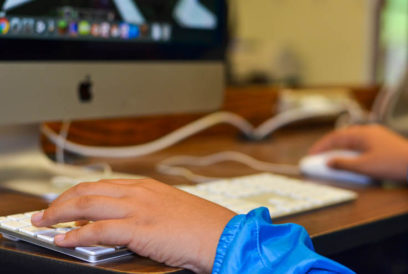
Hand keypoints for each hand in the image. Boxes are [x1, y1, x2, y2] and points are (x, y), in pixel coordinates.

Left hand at [31, 179, 235, 272]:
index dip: (77, 193)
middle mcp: (138, 193)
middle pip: (88, 190)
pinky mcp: (139, 228)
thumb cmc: (200, 224)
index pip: (101, 185)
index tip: (64, 202)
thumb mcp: (169, 208)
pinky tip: (64, 239)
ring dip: (60, 213)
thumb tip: (122, 218)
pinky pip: (98, 230)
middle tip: (45, 212)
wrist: (221, 235)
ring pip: (87, 204)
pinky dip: (76, 235)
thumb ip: (144, 209)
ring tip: (44, 222)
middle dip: (60, 201)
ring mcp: (138, 209)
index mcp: (145, 187)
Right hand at [309, 125, 407, 180]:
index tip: (311, 155)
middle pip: (342, 139)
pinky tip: (349, 161)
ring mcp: (376, 138)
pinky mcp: (382, 146)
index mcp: (362, 133)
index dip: (321, 146)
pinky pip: (360, 147)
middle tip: (318, 158)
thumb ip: (343, 164)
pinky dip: (350, 154)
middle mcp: (368, 132)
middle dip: (328, 149)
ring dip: (339, 152)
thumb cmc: (395, 163)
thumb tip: (329, 163)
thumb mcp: (364, 166)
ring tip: (330, 161)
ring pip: (351, 143)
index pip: (335, 137)